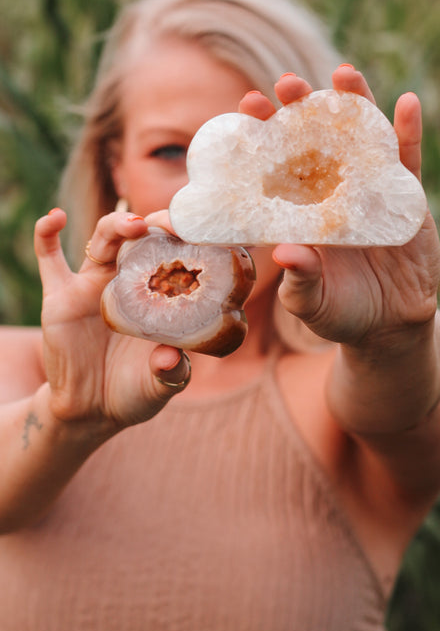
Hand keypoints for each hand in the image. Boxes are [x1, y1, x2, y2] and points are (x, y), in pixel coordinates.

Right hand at [34, 209, 190, 432]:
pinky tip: (54, 218)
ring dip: (118, 224)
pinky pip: (49, 258)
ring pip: (105, 239)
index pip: (175, 254)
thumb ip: (169, 372)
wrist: (92, 412)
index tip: (203, 234)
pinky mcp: (61, 296)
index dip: (187, 240)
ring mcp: (94, 285)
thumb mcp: (160, 385)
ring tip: (134, 224)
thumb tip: (170, 357)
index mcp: (158, 294)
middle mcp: (128, 281)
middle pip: (142, 237)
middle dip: (158, 223)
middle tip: (172, 225)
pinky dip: (46, 234)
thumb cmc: (135, 391)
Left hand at [238, 65, 439, 348]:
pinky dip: (408, 132)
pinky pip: (408, 162)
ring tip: (344, 73)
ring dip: (355, 104)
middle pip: (315, 140)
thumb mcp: (311, 303)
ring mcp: (369, 191)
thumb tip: (287, 253)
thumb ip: (299, 281)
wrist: (388, 328)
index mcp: (299, 211)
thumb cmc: (339, 313)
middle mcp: (330, 192)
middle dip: (302, 108)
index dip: (264, 134)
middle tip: (287, 82)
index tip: (248, 106)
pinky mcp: (405, 200)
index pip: (277, 164)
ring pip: (361, 140)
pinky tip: (406, 102)